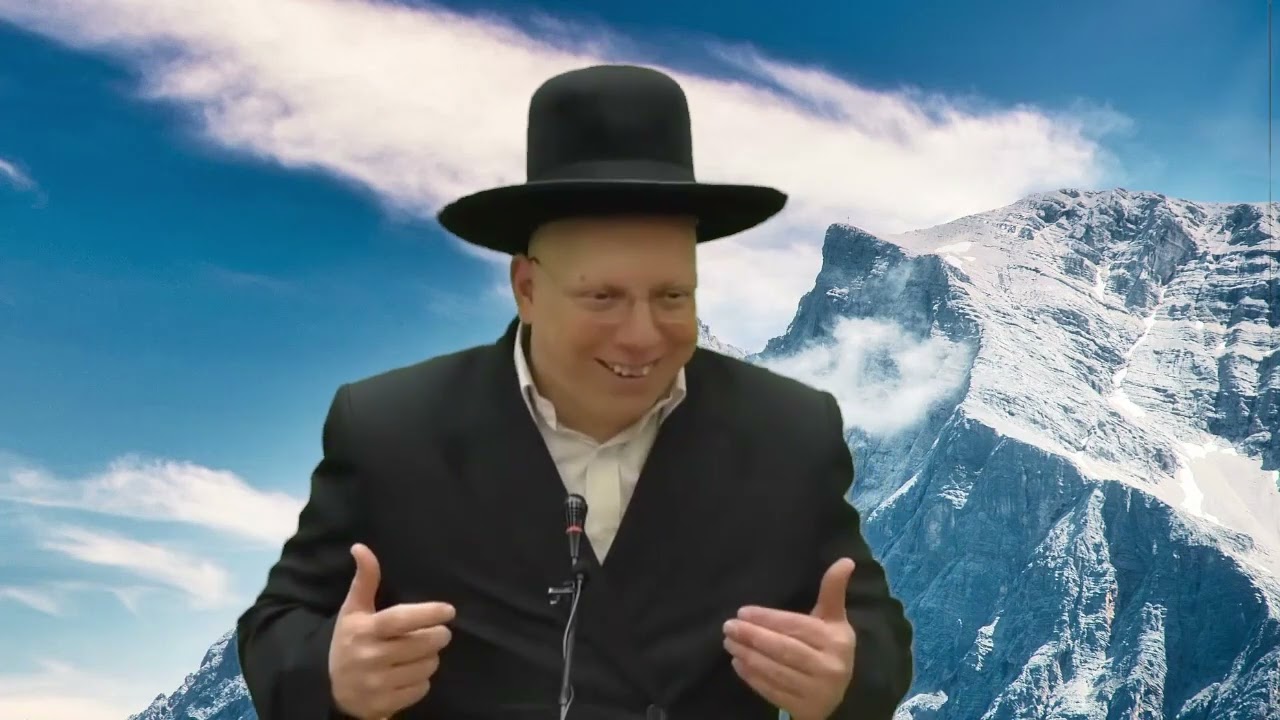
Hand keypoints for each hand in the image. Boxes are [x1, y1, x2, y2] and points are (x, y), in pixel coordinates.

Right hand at [328, 543, 454, 719]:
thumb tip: (360, 547)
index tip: (449, 610)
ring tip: (421, 652)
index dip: (428, 613)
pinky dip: (422, 680)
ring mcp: (378, 683)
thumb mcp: (353, 611)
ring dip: (431, 658)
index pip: (401, 619)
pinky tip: (411, 672)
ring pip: (426, 666)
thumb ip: (364, 580)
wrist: (330, 689)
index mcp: (364, 631)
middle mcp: (370, 657)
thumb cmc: (349, 642)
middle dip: (438, 635)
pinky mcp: (385, 703)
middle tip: (439, 632)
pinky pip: (421, 688)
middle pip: (422, 643)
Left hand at [723, 558, 856, 719]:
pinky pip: (772, 691)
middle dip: (752, 637)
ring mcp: (817, 691)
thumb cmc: (830, 647)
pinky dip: (752, 678)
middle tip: (729, 626)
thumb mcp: (833, 619)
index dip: (767, 618)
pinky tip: (738, 664)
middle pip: (783, 649)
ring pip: (775, 671)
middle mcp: (829, 666)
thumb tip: (845, 560)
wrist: (842, 694)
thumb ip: (832, 590)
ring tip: (729, 643)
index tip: (742, 611)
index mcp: (836, 640)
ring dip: (747, 656)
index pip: (796, 626)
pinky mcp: (804, 709)